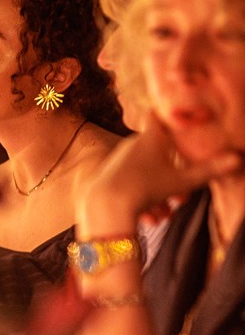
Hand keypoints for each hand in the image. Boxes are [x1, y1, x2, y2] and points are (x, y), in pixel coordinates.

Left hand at [78, 114, 242, 237]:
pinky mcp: (110, 176)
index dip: (171, 117)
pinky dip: (143, 201)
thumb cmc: (145, 188)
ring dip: (160, 196)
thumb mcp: (182, 182)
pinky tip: (150, 219)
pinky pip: (133, 185)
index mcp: (151, 137)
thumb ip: (209, 171)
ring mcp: (120, 160)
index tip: (181, 123)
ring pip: (148, 175)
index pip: (159, 115)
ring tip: (165, 214)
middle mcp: (133, 144)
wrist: (104, 205)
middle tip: (182, 199)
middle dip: (174, 176)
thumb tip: (238, 159)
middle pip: (160, 154)